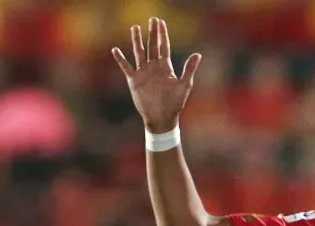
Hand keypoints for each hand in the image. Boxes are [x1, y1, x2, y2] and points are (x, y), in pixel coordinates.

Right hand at [112, 17, 200, 131]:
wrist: (162, 117)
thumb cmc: (175, 103)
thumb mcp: (184, 85)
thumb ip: (189, 69)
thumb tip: (198, 54)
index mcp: (165, 67)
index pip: (164, 46)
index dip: (163, 34)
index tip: (161, 22)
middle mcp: (154, 67)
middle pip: (152, 46)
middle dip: (152, 33)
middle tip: (152, 20)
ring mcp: (144, 73)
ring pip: (139, 52)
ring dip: (137, 40)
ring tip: (135, 27)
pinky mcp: (134, 81)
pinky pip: (126, 67)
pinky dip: (121, 59)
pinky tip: (116, 50)